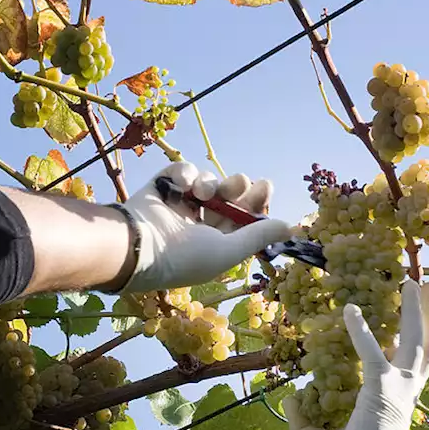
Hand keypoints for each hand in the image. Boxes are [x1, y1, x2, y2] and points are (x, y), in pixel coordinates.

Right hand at [118, 162, 296, 292]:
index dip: (256, 203)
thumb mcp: (228, 251)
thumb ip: (259, 236)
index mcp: (215, 244)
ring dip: (211, 183)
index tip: (264, 187)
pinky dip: (184, 174)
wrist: (136, 246)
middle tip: (241, 183)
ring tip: (203, 192)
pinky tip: (183, 186)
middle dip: (238, 188)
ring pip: (207, 182)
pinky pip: (180, 173)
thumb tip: (292, 227)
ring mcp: (178, 207)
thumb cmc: (183, 257)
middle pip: (229, 197)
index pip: (243, 218)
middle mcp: (198, 226)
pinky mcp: (160, 190)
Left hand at [283, 282, 428, 429]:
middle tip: (422, 284)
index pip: (412, 364)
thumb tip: (288, 398)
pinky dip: (361, 333)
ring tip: (414, 283)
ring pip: (417, 345)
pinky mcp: (382, 395)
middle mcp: (405, 395)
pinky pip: (373, 356)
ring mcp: (399, 394)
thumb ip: (304, 419)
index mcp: (398, 403)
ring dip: (416, 313)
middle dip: (425, 315)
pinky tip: (349, 310)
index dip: (414, 338)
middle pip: (424, 347)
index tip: (410, 314)